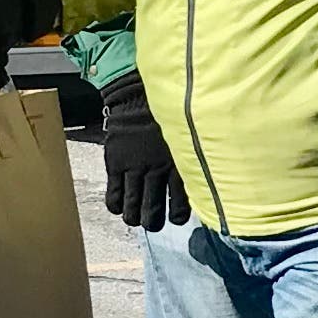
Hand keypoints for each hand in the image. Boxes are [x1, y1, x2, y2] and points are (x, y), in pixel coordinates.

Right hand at [100, 77, 187, 230]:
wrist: (137, 95)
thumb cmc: (169, 112)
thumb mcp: (188, 135)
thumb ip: (193, 156)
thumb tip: (204, 176)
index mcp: (178, 165)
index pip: (180, 204)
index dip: (177, 216)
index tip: (176, 217)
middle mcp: (156, 172)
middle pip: (153, 212)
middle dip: (153, 222)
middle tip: (153, 222)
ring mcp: (134, 170)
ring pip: (132, 208)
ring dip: (134, 217)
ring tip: (135, 218)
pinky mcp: (116, 165)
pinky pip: (113, 197)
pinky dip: (116, 206)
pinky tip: (119, 207)